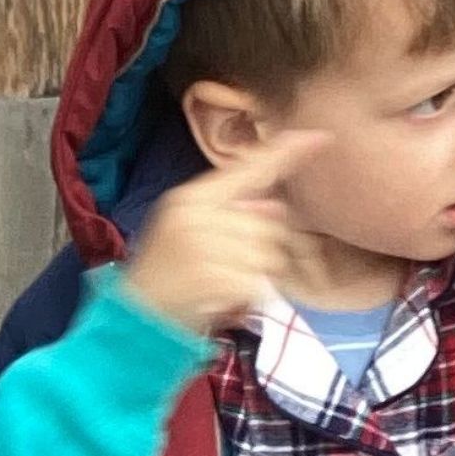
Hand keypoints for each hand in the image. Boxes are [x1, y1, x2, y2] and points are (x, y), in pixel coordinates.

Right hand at [119, 132, 321, 337]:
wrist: (134, 318)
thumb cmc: (162, 274)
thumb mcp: (185, 232)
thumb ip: (229, 213)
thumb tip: (275, 206)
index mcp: (189, 199)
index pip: (246, 169)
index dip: (284, 153)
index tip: (320, 137)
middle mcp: (197, 217)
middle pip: (267, 224)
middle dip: (260, 249)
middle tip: (225, 269)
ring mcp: (206, 248)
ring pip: (269, 255)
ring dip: (255, 276)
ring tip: (221, 286)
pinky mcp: (216, 279)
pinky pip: (259, 284)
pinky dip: (249, 297)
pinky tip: (221, 301)